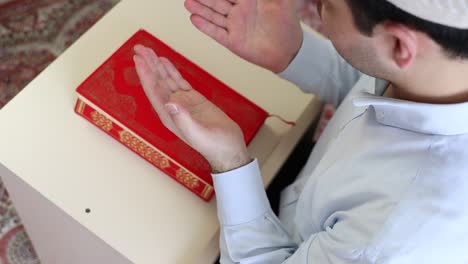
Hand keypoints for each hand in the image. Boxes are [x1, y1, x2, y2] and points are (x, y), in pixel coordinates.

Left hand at [133, 44, 251, 172]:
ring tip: (149, 51)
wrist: (229, 148)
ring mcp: (183, 103)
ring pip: (167, 80)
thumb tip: (170, 103)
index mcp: (170, 117)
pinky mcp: (194, 100)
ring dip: (157, 65)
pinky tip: (165, 62)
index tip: (139, 60)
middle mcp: (173, 108)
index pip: (154, 92)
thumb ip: (184, 120)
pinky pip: (180, 82)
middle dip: (148, 65)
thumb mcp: (198, 134)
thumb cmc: (215, 146)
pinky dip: (172, 71)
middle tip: (140, 48)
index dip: (146, 75)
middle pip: (157, 82)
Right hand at [184, 0, 303, 72]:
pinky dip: (205, 26)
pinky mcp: (233, 42)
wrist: (288, 51)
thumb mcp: (281, 1)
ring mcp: (235, 27)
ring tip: (187, 2)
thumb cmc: (287, 24)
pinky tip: (193, 18)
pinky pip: (216, 33)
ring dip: (200, 8)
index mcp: (249, 0)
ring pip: (213, 15)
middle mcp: (239, 12)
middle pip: (217, 1)